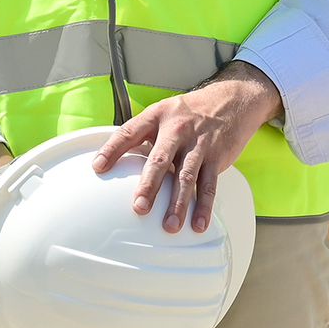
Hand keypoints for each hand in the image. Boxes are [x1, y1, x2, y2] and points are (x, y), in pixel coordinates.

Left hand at [91, 62, 282, 234]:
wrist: (231, 102)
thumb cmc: (189, 113)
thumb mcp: (162, 114)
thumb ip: (141, 135)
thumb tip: (115, 158)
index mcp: (156, 117)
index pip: (129, 132)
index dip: (112, 149)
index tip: (97, 167)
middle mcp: (176, 130)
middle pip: (160, 159)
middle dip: (149, 185)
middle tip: (139, 208)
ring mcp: (198, 145)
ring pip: (186, 177)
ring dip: (178, 204)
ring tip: (170, 225)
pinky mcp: (217, 158)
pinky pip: (209, 185)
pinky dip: (204, 206)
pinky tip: (198, 224)